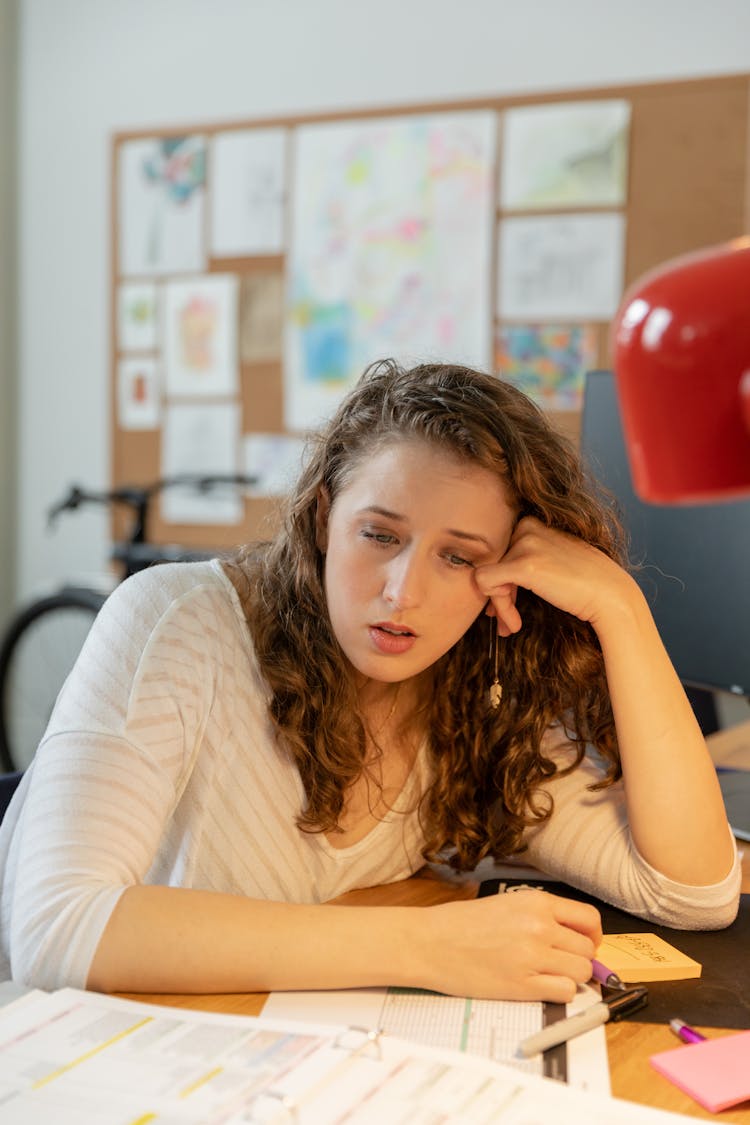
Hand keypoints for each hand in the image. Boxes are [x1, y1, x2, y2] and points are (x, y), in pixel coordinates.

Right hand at [414, 889, 599, 1001]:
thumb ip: (540, 917)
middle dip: (580, 958)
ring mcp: (532, 957)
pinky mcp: (522, 986)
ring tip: (549, 975)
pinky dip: (559, 993)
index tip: (586, 943)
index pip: (589, 918)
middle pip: (587, 949)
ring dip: (571, 977)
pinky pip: (565, 992)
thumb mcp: (506, 904)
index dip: (592, 935)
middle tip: (562, 963)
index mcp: (536, 902)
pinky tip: (540, 987)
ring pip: (581, 972)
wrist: (430, 942)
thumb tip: (572, 937)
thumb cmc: (461, 924)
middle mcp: (539, 926)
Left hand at [474, 516, 632, 636]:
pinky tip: (515, 622)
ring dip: (500, 606)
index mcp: (531, 522)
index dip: (501, 579)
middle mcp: (526, 526)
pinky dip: (498, 606)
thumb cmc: (582, 584)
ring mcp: (525, 543)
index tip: (511, 601)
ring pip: (486, 576)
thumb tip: (482, 581)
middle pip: (490, 563)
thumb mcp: (548, 561)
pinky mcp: (524, 565)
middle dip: (497, 595)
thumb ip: (520, 562)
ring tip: (513, 625)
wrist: (610, 595)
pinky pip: (485, 583)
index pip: (497, 551)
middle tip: (508, 620)